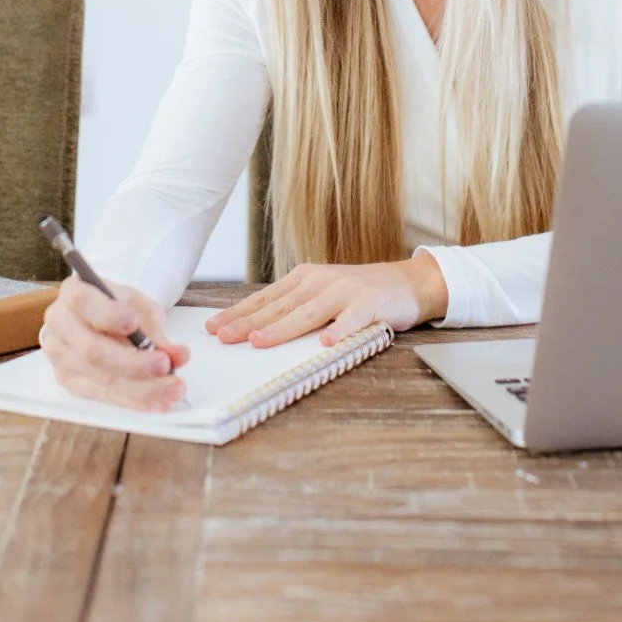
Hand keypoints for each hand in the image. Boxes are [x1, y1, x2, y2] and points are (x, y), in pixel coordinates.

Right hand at [39, 277, 190, 412]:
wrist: (98, 315)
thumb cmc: (117, 305)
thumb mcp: (137, 305)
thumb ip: (154, 328)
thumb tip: (177, 355)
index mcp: (73, 292)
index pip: (83, 302)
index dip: (108, 315)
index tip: (133, 322)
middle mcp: (60, 325)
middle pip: (91, 350)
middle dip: (132, 363)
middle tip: (165, 365)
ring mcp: (60, 356)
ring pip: (100, 378)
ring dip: (141, 388)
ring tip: (172, 388)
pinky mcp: (68, 381)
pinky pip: (103, 395)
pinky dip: (135, 400)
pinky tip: (158, 400)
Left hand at [204, 253, 448, 348]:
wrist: (407, 282)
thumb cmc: (359, 293)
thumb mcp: (322, 294)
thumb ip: (296, 308)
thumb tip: (257, 330)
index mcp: (305, 279)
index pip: (265, 298)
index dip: (238, 313)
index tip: (213, 327)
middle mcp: (320, 281)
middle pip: (279, 306)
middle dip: (249, 323)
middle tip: (223, 337)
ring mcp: (345, 291)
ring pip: (308, 313)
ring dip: (282, 328)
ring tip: (259, 342)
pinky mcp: (370, 304)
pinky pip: (352, 320)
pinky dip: (339, 331)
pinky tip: (326, 343)